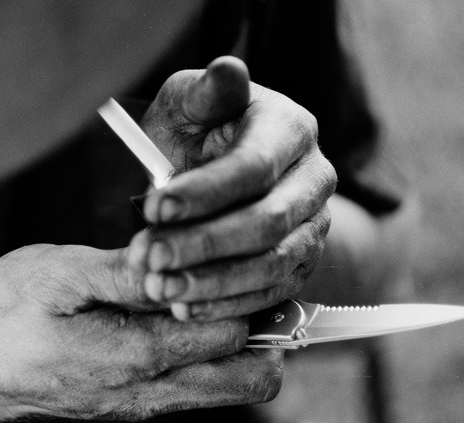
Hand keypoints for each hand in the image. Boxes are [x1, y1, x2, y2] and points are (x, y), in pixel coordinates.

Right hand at [0, 244, 283, 422]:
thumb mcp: (58, 275)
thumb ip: (128, 275)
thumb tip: (184, 262)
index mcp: (136, 358)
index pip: (234, 333)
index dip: (241, 288)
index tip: (226, 252)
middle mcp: (150, 393)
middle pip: (253, 380)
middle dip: (264, 330)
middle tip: (238, 276)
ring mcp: (142, 405)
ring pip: (229, 388)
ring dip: (237, 344)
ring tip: (209, 290)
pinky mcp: (131, 405)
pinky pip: (195, 388)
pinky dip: (207, 354)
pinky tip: (177, 313)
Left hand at [128, 56, 334, 320]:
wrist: (214, 173)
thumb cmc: (198, 132)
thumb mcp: (191, 102)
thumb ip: (206, 91)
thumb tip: (228, 70)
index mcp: (291, 130)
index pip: (254, 167)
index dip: (204, 192)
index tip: (152, 207)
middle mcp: (314, 182)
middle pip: (267, 222)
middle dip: (203, 244)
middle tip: (149, 256)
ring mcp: (312, 229)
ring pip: (271, 266)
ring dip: (211, 283)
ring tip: (158, 289)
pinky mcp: (298, 268)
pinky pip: (267, 295)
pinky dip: (224, 307)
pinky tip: (181, 309)